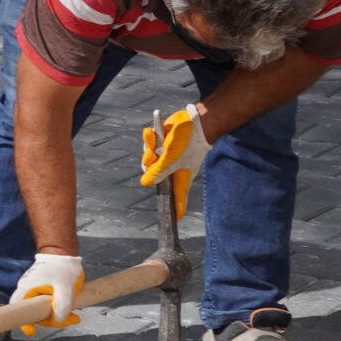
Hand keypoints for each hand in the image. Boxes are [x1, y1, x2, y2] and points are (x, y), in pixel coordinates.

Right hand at [11, 252, 82, 331]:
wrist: (64, 256)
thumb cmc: (62, 268)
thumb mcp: (65, 286)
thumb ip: (61, 303)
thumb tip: (58, 319)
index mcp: (27, 289)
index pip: (19, 308)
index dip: (24, 321)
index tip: (31, 331)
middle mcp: (28, 292)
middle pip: (35, 313)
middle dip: (52, 320)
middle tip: (72, 319)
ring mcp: (35, 294)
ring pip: (43, 311)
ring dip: (58, 316)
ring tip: (75, 316)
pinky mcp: (42, 295)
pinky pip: (47, 307)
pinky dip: (58, 311)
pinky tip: (71, 311)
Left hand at [141, 102, 206, 220]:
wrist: (194, 119)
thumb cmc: (188, 142)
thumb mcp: (172, 158)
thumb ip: (159, 171)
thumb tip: (146, 183)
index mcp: (179, 177)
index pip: (177, 198)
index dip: (175, 209)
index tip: (175, 220)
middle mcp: (173, 169)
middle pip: (154, 175)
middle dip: (150, 164)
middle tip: (153, 154)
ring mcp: (167, 157)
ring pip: (149, 159)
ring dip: (148, 148)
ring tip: (153, 136)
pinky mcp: (162, 145)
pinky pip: (150, 146)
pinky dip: (149, 139)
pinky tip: (150, 131)